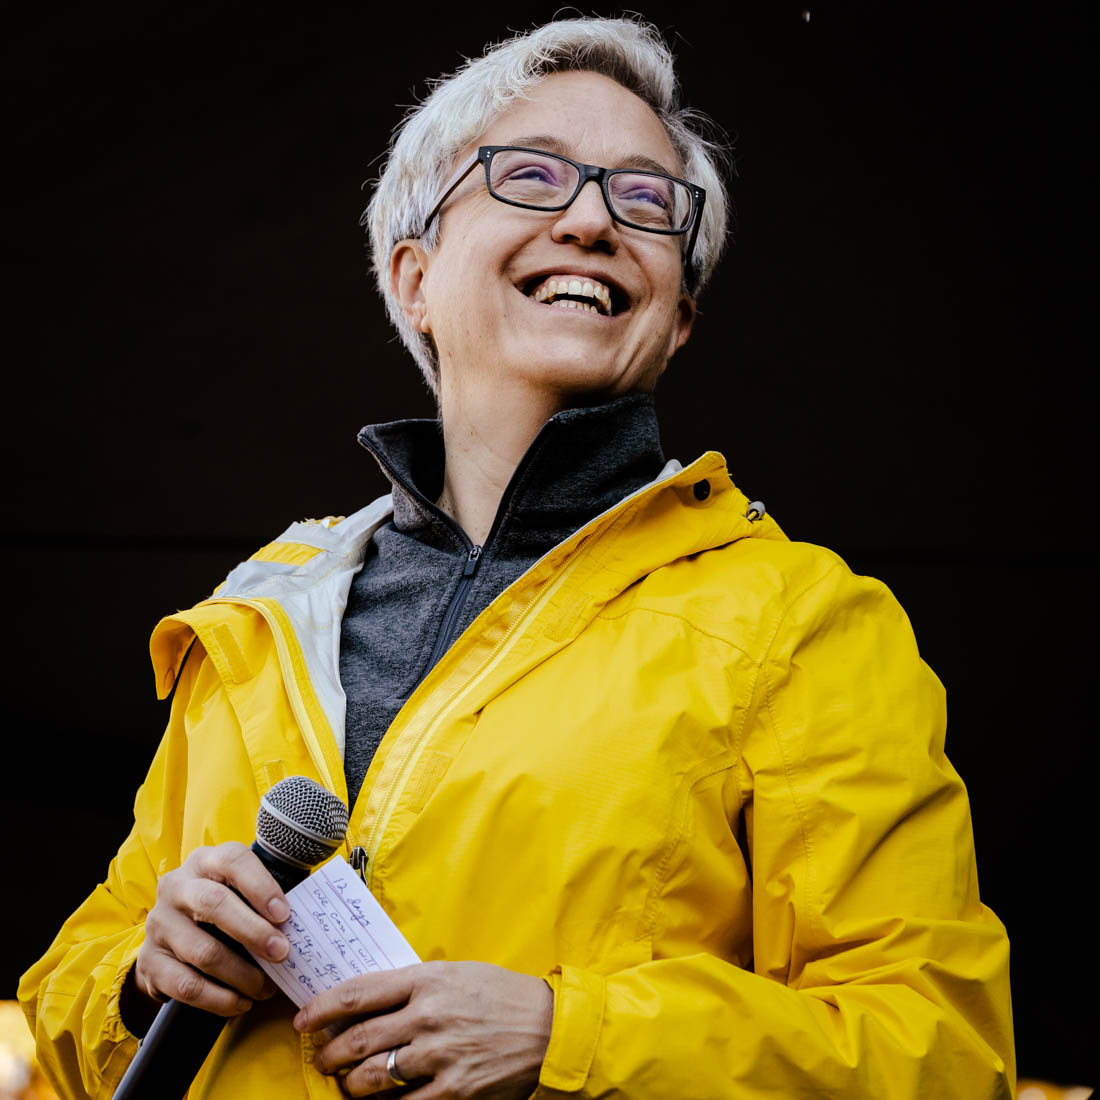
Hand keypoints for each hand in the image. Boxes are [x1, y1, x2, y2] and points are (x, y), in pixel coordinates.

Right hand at [133, 841, 290, 1015]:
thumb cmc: (223, 909)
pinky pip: (186, 985)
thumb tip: (303, 924)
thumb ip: (265, 900)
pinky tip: (240, 1002)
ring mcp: (159, 924)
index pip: (232, 861)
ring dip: (241, 974)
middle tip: (282, 953)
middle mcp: (176, 886)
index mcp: (205, 861)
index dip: (260, 886)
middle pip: (214, 904)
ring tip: (265, 987)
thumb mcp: (240, 892)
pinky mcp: (149, 961)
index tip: (285, 913)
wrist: (171, 938)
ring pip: (203, 951)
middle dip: (254, 932)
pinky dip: (219, 999)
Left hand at [294, 960, 552, 1097]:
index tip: (304, 1019)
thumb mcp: (457, 974)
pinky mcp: (452, 1091)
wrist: (547, 1028)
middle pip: (357, 1038)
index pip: (359, 993)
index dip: (322, 1008)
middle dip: (330, 1053)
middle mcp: (427, 1015)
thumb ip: (416, 985)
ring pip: (371, 1077)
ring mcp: (439, 1055)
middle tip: (322, 1058)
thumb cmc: (501, 995)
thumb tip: (371, 1000)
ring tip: (348, 1083)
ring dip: (350, 1084)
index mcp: (427, 980)